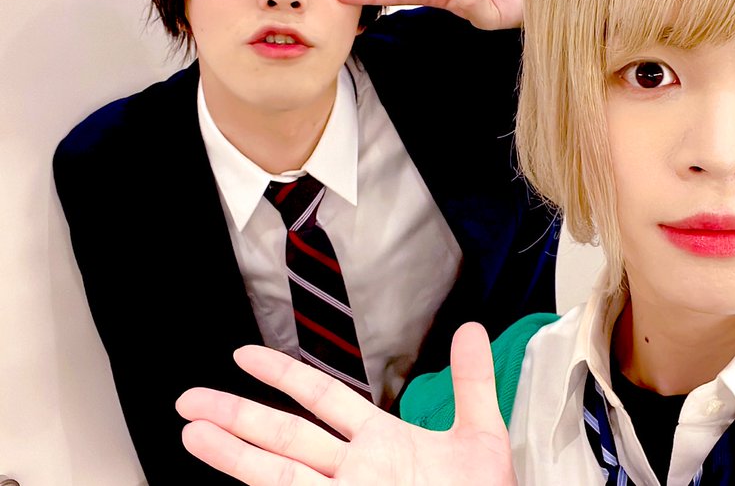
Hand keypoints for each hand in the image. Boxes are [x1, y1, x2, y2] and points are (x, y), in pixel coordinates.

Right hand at [176, 323, 515, 485]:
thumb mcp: (481, 435)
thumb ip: (473, 382)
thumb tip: (470, 329)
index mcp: (382, 442)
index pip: (321, 399)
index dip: (283, 376)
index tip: (244, 356)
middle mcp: (356, 471)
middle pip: (283, 436)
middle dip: (236, 416)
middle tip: (189, 400)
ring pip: (278, 475)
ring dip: (234, 456)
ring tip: (191, 434)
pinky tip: (238, 482)